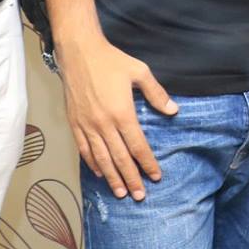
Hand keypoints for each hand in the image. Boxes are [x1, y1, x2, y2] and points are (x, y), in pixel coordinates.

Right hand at [55, 31, 176, 200]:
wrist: (79, 53)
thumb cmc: (111, 61)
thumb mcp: (140, 72)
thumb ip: (156, 93)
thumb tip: (173, 110)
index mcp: (122, 113)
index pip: (137, 145)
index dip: (147, 163)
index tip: (155, 176)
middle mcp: (103, 123)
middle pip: (120, 158)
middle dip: (131, 178)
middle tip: (139, 196)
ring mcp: (87, 125)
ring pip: (101, 158)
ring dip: (112, 177)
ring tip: (120, 193)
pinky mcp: (74, 123)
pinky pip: (84, 149)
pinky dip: (93, 163)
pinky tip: (100, 173)